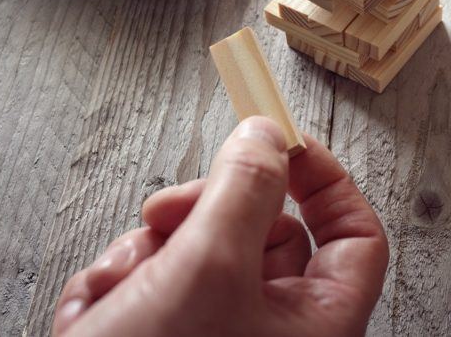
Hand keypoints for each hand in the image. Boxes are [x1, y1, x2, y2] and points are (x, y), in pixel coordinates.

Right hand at [52, 117, 387, 336]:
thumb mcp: (207, 266)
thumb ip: (243, 189)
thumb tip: (267, 134)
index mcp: (316, 325)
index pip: (356, 237)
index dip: (327, 182)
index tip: (284, 143)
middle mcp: (273, 333)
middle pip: (261, 233)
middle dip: (203, 213)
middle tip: (166, 210)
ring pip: (196, 252)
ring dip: (146, 253)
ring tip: (119, 288)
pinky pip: (153, 283)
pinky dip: (118, 286)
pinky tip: (94, 317)